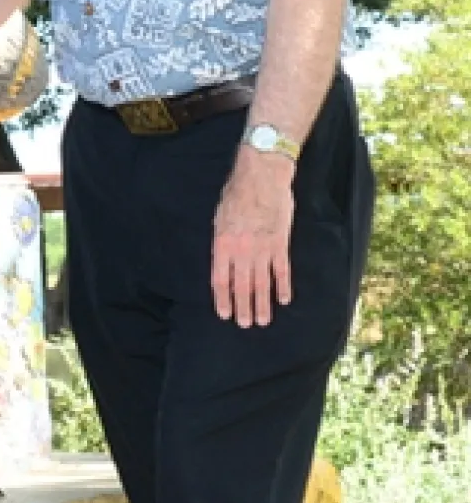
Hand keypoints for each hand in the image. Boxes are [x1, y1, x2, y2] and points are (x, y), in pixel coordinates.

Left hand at [212, 149, 295, 327]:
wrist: (261, 177)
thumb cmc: (236, 194)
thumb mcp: (219, 219)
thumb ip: (221, 242)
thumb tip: (223, 262)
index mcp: (222, 244)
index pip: (220, 280)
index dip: (222, 299)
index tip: (224, 315)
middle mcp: (241, 251)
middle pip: (241, 286)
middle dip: (243, 308)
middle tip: (245, 325)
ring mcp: (262, 248)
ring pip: (262, 283)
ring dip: (262, 304)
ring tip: (263, 321)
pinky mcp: (281, 243)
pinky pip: (282, 270)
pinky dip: (283, 286)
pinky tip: (284, 300)